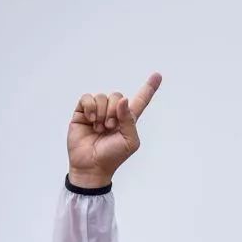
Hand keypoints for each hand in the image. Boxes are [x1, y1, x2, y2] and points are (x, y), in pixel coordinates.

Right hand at [67, 72, 161, 187]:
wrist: (92, 166)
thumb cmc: (113, 157)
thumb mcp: (129, 141)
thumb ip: (130, 120)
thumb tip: (123, 100)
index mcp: (128, 120)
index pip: (140, 100)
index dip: (149, 88)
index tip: (157, 75)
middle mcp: (113, 113)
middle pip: (118, 96)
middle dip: (114, 112)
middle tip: (110, 128)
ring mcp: (98, 111)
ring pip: (102, 97)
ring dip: (102, 113)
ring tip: (99, 128)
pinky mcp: (83, 112)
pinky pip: (87, 98)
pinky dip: (90, 108)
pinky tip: (90, 120)